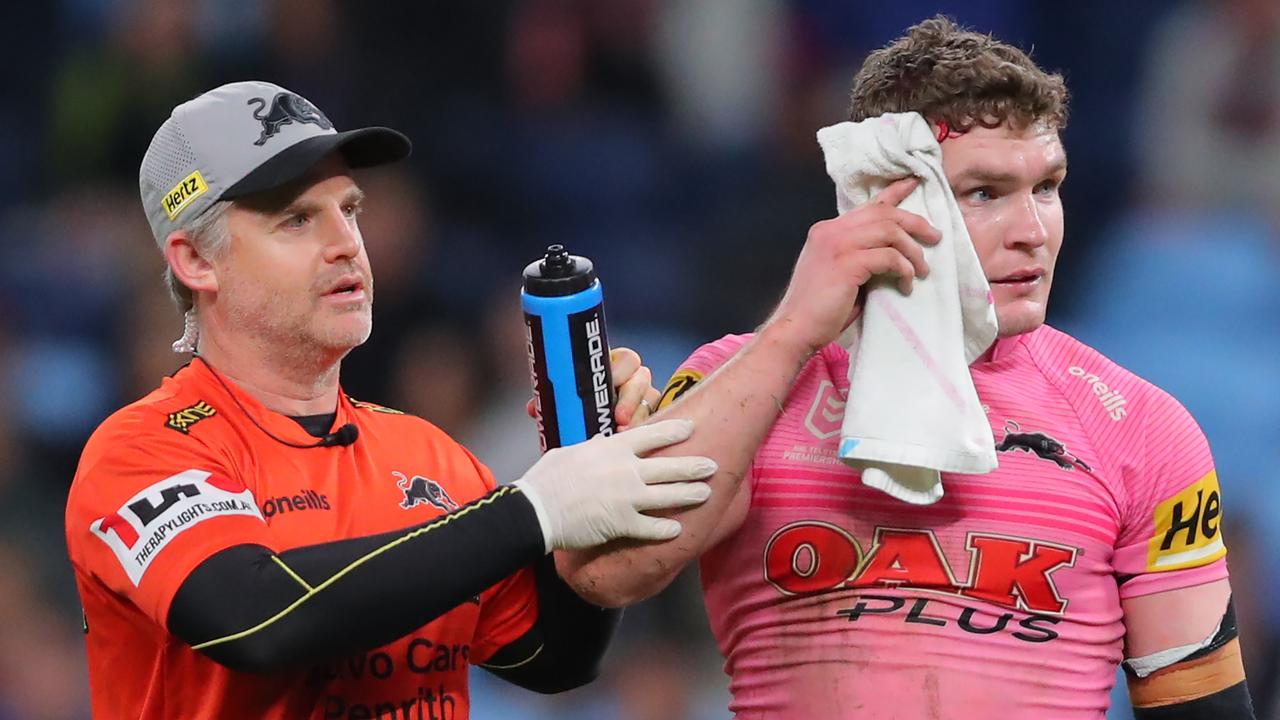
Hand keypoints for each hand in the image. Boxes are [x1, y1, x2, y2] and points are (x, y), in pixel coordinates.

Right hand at [513, 419, 715, 550]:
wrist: (538, 510)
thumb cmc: (548, 479)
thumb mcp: (570, 452)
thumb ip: (592, 448)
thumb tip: (602, 442)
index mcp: (614, 449)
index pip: (652, 435)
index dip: (675, 431)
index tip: (692, 428)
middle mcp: (627, 470)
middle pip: (670, 466)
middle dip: (694, 466)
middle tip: (712, 466)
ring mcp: (628, 497)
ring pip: (670, 495)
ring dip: (691, 494)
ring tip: (707, 494)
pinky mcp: (624, 523)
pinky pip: (653, 526)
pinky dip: (666, 529)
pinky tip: (677, 530)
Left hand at [525, 347, 659, 428]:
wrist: (587, 437)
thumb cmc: (576, 409)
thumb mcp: (565, 402)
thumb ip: (554, 402)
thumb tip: (534, 408)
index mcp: (611, 366)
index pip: (626, 359)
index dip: (621, 371)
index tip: (612, 384)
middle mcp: (631, 380)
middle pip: (643, 377)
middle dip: (631, 399)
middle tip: (618, 419)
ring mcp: (643, 399)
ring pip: (650, 401)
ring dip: (638, 418)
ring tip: (621, 435)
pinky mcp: (649, 418)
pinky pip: (654, 421)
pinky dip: (644, 431)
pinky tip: (631, 444)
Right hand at [763, 177, 940, 352]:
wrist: (795, 328)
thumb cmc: (819, 308)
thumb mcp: (839, 271)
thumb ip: (858, 254)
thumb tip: (893, 251)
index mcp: (827, 230)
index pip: (867, 205)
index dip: (895, 192)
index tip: (915, 183)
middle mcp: (830, 230)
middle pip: (884, 213)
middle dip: (915, 223)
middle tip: (934, 237)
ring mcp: (836, 244)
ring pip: (889, 231)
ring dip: (912, 251)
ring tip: (922, 270)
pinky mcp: (846, 263)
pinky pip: (888, 257)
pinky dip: (904, 270)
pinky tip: (906, 285)